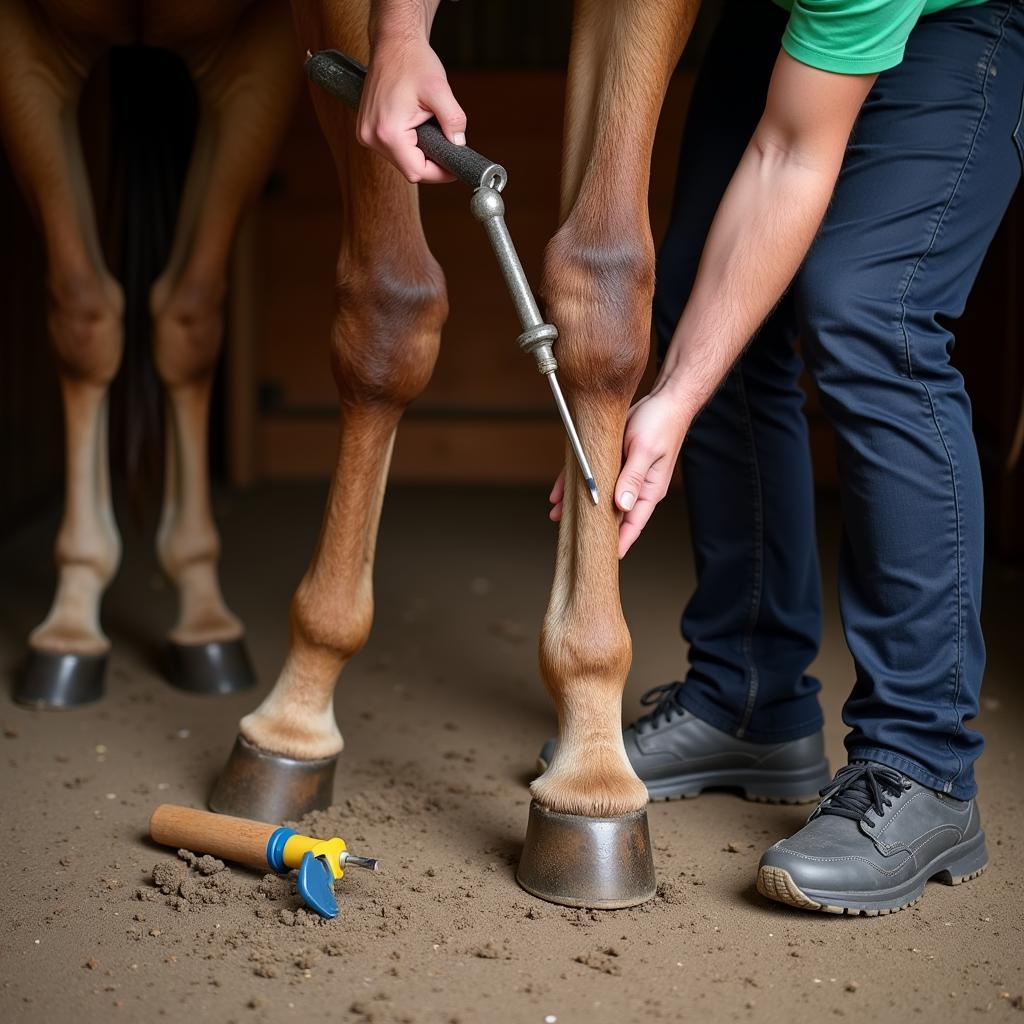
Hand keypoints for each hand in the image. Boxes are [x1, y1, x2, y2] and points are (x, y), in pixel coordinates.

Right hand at [357, 36, 466, 183]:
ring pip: (401, 161)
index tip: (454, 167)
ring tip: (429, 131)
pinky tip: (416, 130)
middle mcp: (371, 136)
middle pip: (408, 168)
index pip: (417, 171)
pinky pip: (392, 150)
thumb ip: (453, 120)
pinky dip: (408, 145)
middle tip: (448, 147)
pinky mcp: (366, 129)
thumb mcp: (440, 90)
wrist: (393, 42)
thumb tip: (459, 145)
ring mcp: (365, 134)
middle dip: (430, 162)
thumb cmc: (413, 61)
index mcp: (387, 131)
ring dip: (419, 153)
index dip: (439, 173)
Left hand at [548, 388, 689, 557]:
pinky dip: (576, 482)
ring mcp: (624, 475)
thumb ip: (632, 478)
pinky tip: (560, 490)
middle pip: (612, 514)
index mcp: (648, 490)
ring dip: (578, 505)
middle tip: (571, 538)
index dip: (619, 542)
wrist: (665, 399)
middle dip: (591, 525)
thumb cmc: (661, 424)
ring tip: (556, 514)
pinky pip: (593, 475)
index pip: (633, 524)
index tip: (604, 558)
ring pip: (599, 496)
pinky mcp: (614, 461)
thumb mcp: (644, 451)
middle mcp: (636, 487)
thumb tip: (622, 506)